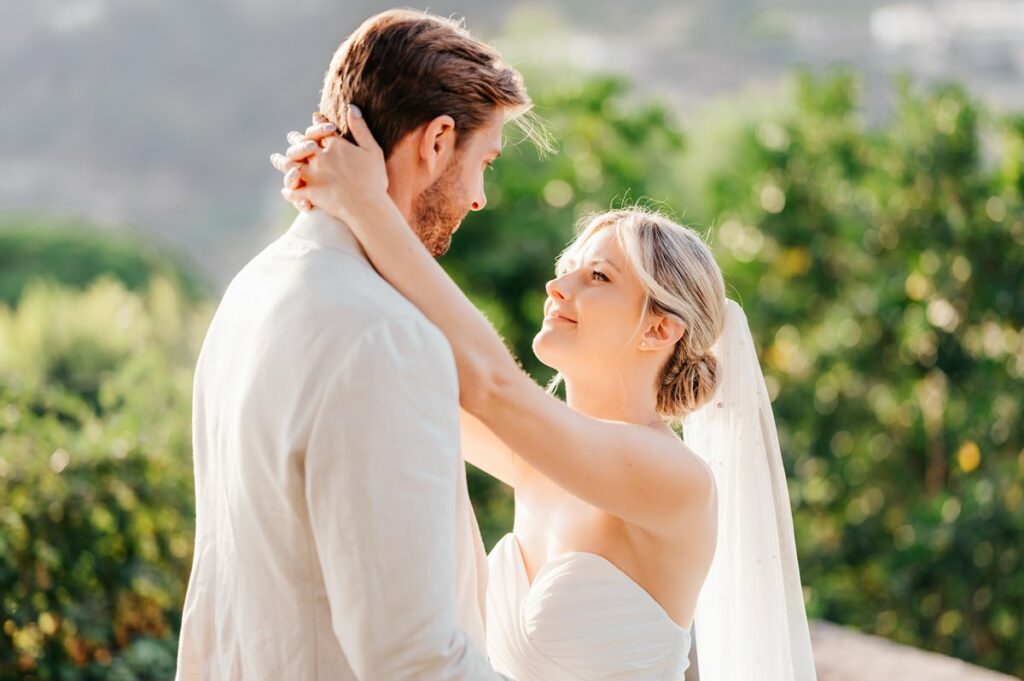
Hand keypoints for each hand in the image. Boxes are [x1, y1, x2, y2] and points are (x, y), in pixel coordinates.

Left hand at [272, 107, 389, 222]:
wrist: (367, 206)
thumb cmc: (374, 179)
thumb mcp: (372, 150)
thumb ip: (360, 128)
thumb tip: (351, 107)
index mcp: (334, 145)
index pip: (321, 129)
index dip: (317, 123)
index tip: (313, 117)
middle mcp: (319, 157)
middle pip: (302, 144)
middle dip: (296, 139)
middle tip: (291, 136)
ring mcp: (313, 174)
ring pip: (291, 164)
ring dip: (282, 161)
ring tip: (275, 158)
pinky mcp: (310, 192)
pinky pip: (294, 191)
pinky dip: (289, 190)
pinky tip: (286, 190)